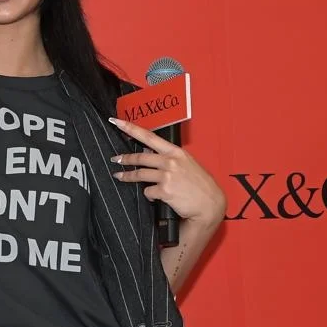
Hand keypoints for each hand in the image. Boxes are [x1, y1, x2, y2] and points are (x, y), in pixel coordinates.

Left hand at [108, 117, 226, 224]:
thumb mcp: (188, 164)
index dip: (131, 128)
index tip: (117, 122)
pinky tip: (153, 197)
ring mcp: (167, 176)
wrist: (210, 204)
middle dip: (125, 158)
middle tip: (116, 159)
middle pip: (141, 157)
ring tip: (120, 176)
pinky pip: (148, 191)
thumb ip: (170, 158)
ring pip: (140, 174)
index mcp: (176, 152)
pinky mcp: (164, 191)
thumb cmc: (201, 185)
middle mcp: (171, 162)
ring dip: (127, 176)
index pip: (149, 137)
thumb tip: (150, 154)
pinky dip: (149, 195)